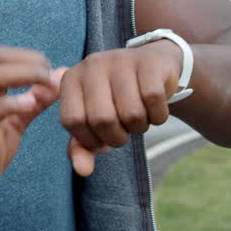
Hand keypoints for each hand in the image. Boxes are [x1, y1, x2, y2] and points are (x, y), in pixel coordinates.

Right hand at [0, 46, 60, 227]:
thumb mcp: (13, 124)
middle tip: (50, 76)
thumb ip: (33, 103)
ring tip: (45, 85)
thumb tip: (57, 79)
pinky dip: (11, 104)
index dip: (29, 56)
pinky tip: (30, 106)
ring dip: (25, 74)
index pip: (1, 55)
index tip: (49, 71)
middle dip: (30, 61)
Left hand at [57, 42, 181, 176]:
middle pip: (102, 119)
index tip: (101, 138)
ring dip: (139, 127)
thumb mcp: (94, 120)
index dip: (89, 139)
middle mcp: (92, 65)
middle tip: (123, 131)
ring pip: (131, 113)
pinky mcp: (149, 62)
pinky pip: (154, 100)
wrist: (152, 68)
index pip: (72, 121)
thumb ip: (82, 146)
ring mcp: (121, 60)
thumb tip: (82, 171)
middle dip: (117, 137)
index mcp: (71, 79)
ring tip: (138, 118)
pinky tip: (154, 110)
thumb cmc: (117, 99)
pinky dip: (158, 116)